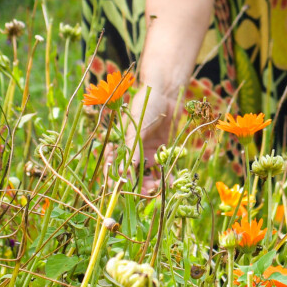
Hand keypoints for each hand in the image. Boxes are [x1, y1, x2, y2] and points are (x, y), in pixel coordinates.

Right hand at [125, 81, 182, 196]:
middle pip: (132, 176)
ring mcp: (148, 152)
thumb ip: (132, 150)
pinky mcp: (162, 151)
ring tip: (160, 187)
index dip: (116, 181)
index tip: (122, 191)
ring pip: (148, 175)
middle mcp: (134, 152)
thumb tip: (123, 173)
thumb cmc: (146, 106)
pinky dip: (166, 176)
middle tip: (148, 192)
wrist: (166, 94)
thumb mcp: (137, 128)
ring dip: (152, 184)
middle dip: (138, 186)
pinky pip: (163, 168)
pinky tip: (171, 183)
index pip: (115, 168)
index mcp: (122, 146)